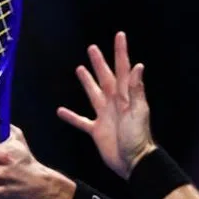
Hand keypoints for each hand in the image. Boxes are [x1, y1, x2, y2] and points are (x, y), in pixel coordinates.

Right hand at [57, 31, 155, 179]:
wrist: (133, 162)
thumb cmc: (138, 137)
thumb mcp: (138, 111)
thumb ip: (136, 90)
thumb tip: (138, 66)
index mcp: (125, 96)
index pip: (122, 69)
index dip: (120, 52)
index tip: (119, 35)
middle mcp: (114, 102)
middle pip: (105, 77)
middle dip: (99, 63)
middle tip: (92, 48)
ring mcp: (105, 116)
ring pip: (93, 94)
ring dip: (87, 82)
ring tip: (80, 69)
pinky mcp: (97, 130)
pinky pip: (81, 121)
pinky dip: (71, 116)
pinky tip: (60, 111)